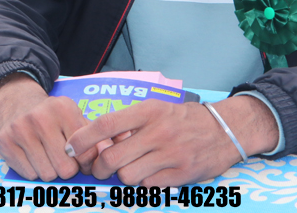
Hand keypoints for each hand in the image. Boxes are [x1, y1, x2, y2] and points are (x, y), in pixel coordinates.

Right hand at [0, 73, 97, 181]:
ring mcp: (20, 129)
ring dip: (50, 171)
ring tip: (47, 156)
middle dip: (67, 169)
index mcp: (64, 108)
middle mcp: (41, 117)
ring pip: (47, 174)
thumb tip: (109, 152)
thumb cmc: (53, 116)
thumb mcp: (74, 117)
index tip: (80, 159)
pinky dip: (33, 171)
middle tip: (62, 159)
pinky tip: (32, 156)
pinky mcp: (5, 141)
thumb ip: (93, 137)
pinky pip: (29, 175)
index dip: (85, 162)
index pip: (84, 153)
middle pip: (66, 169)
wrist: (18, 102)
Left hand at [65, 95, 278, 186]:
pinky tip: (150, 174)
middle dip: (99, 168)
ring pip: (128, 176)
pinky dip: (144, 183)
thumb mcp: (157, 109)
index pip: (107, 124)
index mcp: (149, 112)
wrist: (226, 130)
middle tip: (98, 170)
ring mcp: (171, 155)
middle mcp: (158, 132)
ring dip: (123, 177)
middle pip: (113, 158)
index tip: (71, 147)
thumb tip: (100, 141)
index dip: (84, 138)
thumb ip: (130, 123)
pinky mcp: (181, 175)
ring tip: (130, 169)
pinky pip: (148, 186)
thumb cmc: (184, 119)